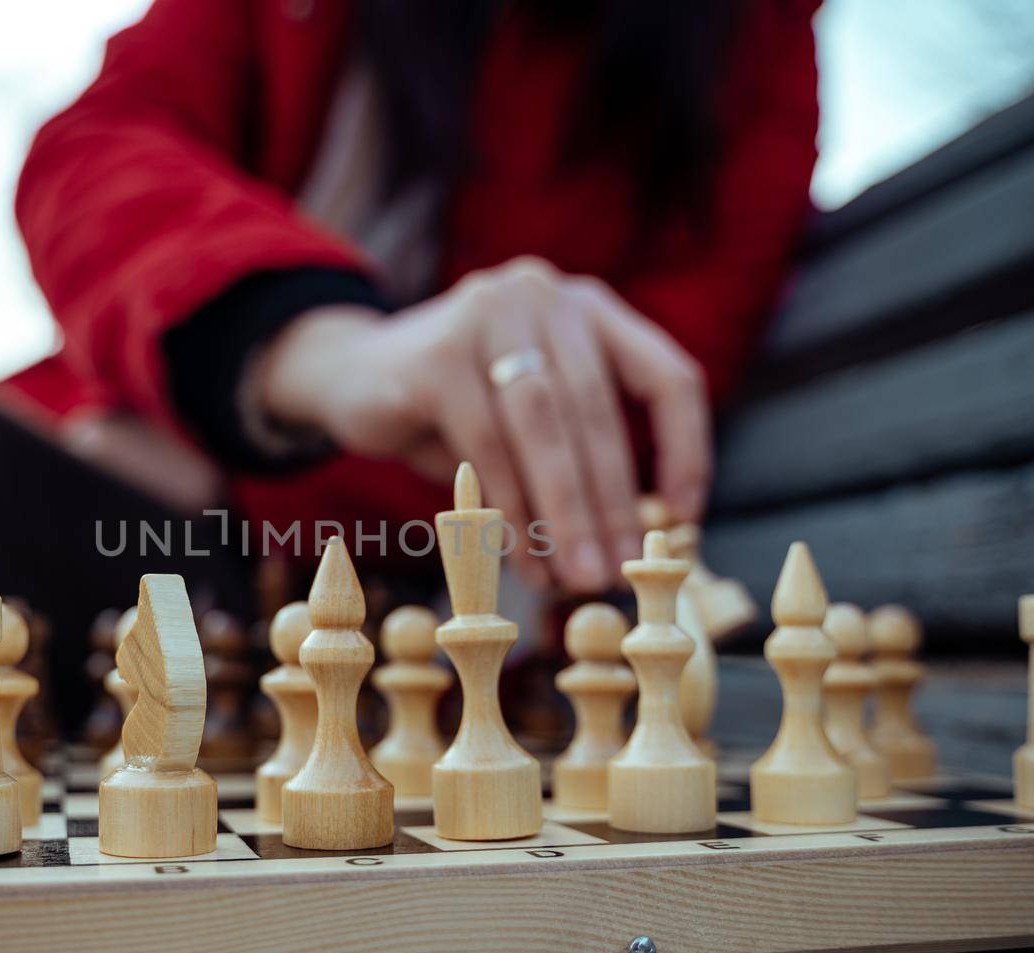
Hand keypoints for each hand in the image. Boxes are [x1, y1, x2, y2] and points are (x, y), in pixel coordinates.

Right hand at [254, 256, 711, 592]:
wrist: (347, 375)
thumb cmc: (455, 409)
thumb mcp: (528, 420)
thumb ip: (578, 457)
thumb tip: (631, 544)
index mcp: (590, 309)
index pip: (668, 377)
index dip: (686, 452)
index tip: (682, 520)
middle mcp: (545, 295)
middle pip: (599, 411)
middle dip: (613, 503)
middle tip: (618, 572)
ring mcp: (489, 312)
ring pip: (545, 428)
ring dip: (565, 512)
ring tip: (575, 575)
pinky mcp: (438, 353)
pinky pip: (487, 443)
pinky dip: (507, 507)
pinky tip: (517, 555)